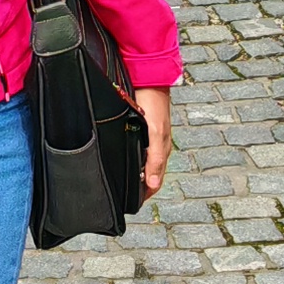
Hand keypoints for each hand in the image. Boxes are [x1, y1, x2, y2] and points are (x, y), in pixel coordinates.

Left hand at [128, 86, 171, 201]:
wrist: (149, 79)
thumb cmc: (154, 105)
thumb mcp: (155, 134)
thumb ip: (154, 160)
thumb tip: (153, 185)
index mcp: (162, 150)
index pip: (155, 181)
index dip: (145, 194)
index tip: (131, 205)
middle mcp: (157, 146)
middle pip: (149, 174)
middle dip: (139, 187)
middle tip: (122, 197)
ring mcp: (150, 139)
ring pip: (143, 163)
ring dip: (135, 174)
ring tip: (120, 183)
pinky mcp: (143, 130)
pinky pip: (139, 151)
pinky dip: (133, 160)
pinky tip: (123, 160)